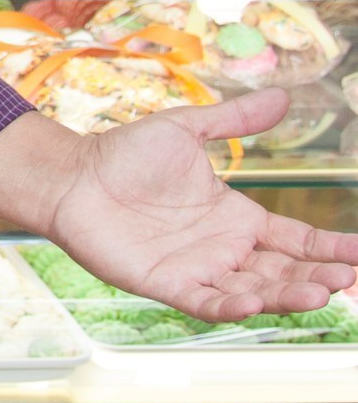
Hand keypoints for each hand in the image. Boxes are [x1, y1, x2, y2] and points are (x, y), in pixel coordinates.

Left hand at [0, 93, 357, 320]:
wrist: (72, 174)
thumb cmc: (124, 154)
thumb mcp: (187, 130)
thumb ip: (235, 120)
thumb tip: (283, 97)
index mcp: (238, 218)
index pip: (298, 240)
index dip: (333, 249)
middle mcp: (224, 249)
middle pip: (284, 271)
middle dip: (319, 277)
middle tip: (350, 280)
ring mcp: (197, 269)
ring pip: (254, 290)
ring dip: (286, 295)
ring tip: (319, 292)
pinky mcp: (165, 283)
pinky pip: (205, 301)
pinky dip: (231, 304)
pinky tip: (254, 301)